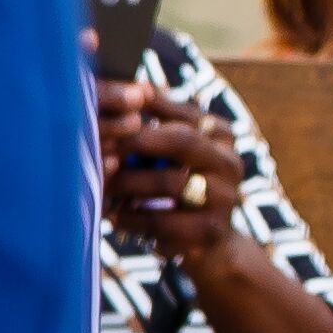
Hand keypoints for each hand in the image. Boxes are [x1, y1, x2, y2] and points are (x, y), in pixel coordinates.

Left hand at [96, 78, 248, 267]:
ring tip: (101, 187)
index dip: (145, 112)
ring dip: (129, 186)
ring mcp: (226, 200)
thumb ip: (160, 120)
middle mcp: (231, 164)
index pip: (184, 113)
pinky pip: (164, 222)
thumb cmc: (181, 188)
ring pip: (171, 183)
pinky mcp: (211, 232)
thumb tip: (135, 85)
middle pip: (183, 141)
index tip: (110, 112)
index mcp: (222, 136)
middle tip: (101, 149)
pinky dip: (133, 219)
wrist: (211, 246)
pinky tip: (114, 217)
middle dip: (136, 143)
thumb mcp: (175, 151)